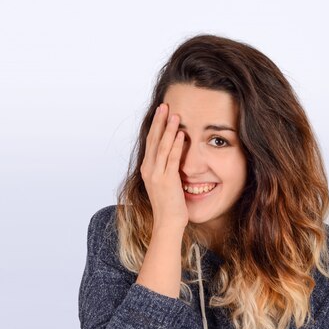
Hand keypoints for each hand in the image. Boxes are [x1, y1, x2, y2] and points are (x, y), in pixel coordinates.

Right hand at [140, 103, 187, 229]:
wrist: (167, 222)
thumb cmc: (169, 205)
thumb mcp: (164, 183)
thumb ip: (166, 168)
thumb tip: (174, 155)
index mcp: (147, 169)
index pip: (151, 142)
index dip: (156, 126)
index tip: (161, 113)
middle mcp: (149, 169)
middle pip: (153, 139)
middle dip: (159, 121)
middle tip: (164, 106)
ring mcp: (156, 174)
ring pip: (161, 145)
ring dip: (168, 128)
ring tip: (174, 114)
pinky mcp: (167, 180)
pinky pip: (171, 158)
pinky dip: (175, 144)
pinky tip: (181, 133)